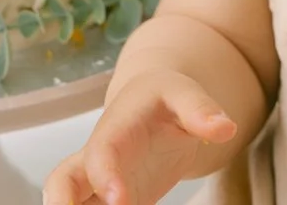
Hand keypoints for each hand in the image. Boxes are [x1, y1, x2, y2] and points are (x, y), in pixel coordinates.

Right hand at [43, 70, 237, 204]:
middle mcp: (99, 159)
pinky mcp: (114, 202)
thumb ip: (200, 109)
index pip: (101, 153)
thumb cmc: (164, 97)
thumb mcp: (183, 93)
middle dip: (60, 202)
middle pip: (62, 181)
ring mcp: (102, 184)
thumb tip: (226, 128)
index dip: (104, 176)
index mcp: (114, 130)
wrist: (151, 105)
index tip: (118, 201)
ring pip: (74, 203)